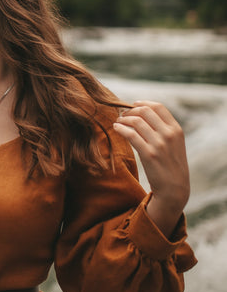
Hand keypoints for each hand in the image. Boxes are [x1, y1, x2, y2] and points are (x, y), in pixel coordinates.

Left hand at [113, 101, 189, 236]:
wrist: (174, 188)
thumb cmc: (170, 165)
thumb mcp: (174, 144)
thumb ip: (164, 130)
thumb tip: (144, 116)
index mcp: (176, 129)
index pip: (158, 107)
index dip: (143, 103)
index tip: (133, 104)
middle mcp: (169, 134)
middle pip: (145, 111)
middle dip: (130, 110)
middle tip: (122, 114)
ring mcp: (159, 144)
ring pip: (136, 121)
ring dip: (123, 119)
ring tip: (117, 122)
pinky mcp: (148, 154)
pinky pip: (131, 134)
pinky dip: (121, 128)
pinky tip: (116, 128)